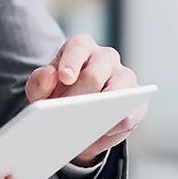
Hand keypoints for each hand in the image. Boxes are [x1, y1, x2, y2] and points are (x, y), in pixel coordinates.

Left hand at [27, 34, 147, 166]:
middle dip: (78, 96)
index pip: (78, 47)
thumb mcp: (41, 89)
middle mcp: (106, 57)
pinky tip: (102, 131)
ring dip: (100, 110)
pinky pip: (132, 113)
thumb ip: (39, 82)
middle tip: (64, 114)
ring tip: (83, 125)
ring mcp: (124, 77)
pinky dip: (117, 124)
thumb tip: (49, 76)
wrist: (75, 113)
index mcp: (81, 47)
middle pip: (94, 74)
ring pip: (118, 91)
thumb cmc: (58, 94)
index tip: (64, 78)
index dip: (71, 62)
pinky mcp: (138, 101)